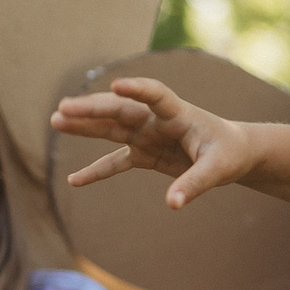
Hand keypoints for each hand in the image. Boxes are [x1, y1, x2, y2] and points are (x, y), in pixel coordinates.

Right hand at [53, 76, 256, 209]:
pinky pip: (115, 162)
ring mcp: (147, 136)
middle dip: (92, 109)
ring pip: (110, 129)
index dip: (137, 89)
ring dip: (85, 126)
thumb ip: (195, 184)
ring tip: (56, 121)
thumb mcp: (218, 169)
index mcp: (178, 113)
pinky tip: (74, 181)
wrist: (233, 153)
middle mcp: (156, 120)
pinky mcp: (144, 154)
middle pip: (120, 110)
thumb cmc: (229, 154)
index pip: (155, 95)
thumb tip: (173, 204)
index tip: (116, 85)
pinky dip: (96, 172)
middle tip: (63, 108)